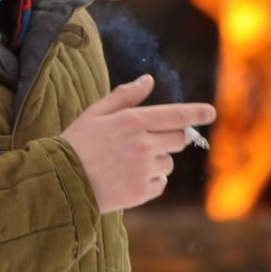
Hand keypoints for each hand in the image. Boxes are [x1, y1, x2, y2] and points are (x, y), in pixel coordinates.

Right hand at [60, 74, 215, 213]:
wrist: (60, 182)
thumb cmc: (76, 144)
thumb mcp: (95, 113)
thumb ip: (125, 96)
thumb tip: (148, 80)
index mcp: (133, 121)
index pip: (176, 115)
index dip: (197, 113)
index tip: (211, 112)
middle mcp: (143, 144)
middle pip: (179, 139)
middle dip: (172, 138)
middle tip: (150, 142)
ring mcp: (144, 169)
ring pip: (168, 163)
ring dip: (157, 161)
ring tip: (128, 164)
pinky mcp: (142, 191)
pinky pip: (161, 184)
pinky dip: (150, 182)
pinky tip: (127, 179)